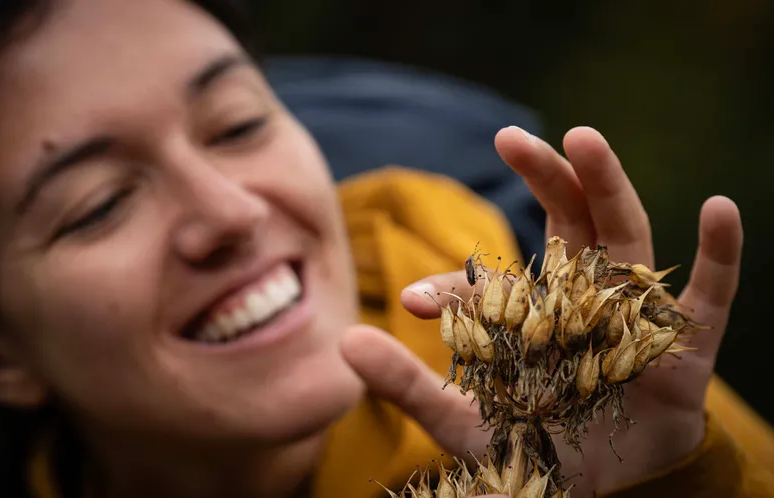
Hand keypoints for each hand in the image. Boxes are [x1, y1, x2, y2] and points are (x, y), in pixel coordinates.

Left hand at [341, 126, 742, 496]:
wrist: (604, 491)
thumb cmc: (533, 447)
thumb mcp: (464, 420)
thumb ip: (409, 385)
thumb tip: (345, 342)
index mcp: (532, 311)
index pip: (492, 282)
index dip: (454, 287)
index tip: (410, 302)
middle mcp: (583, 300)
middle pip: (570, 222)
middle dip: (546, 176)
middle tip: (507, 137)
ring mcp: (634, 318)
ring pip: (625, 239)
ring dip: (608, 187)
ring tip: (583, 138)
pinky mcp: (683, 350)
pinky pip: (708, 298)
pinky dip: (719, 256)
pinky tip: (720, 208)